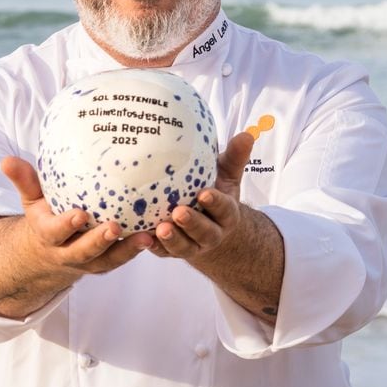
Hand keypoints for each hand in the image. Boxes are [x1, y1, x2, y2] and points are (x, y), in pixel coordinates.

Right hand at [1, 156, 153, 275]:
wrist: (47, 256)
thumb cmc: (44, 217)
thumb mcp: (31, 200)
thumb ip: (24, 180)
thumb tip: (6, 159)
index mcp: (49, 236)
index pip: (55, 233)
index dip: (66, 226)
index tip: (79, 214)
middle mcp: (69, 253)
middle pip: (84, 252)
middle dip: (99, 241)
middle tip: (115, 227)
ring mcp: (90, 261)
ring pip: (109, 259)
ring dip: (128, 250)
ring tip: (148, 237)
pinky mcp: (107, 262)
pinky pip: (124, 257)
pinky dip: (140, 248)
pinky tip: (159, 234)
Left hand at [149, 131, 254, 260]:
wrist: (212, 228)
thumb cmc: (215, 192)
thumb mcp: (227, 175)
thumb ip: (235, 157)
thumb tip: (247, 134)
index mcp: (226, 214)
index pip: (223, 209)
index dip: (215, 202)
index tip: (204, 193)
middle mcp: (210, 233)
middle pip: (204, 232)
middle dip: (192, 224)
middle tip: (178, 212)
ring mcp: (191, 245)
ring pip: (182, 246)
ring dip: (172, 239)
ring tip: (160, 228)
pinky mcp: (170, 251)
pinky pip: (160, 251)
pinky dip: (151, 246)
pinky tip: (139, 237)